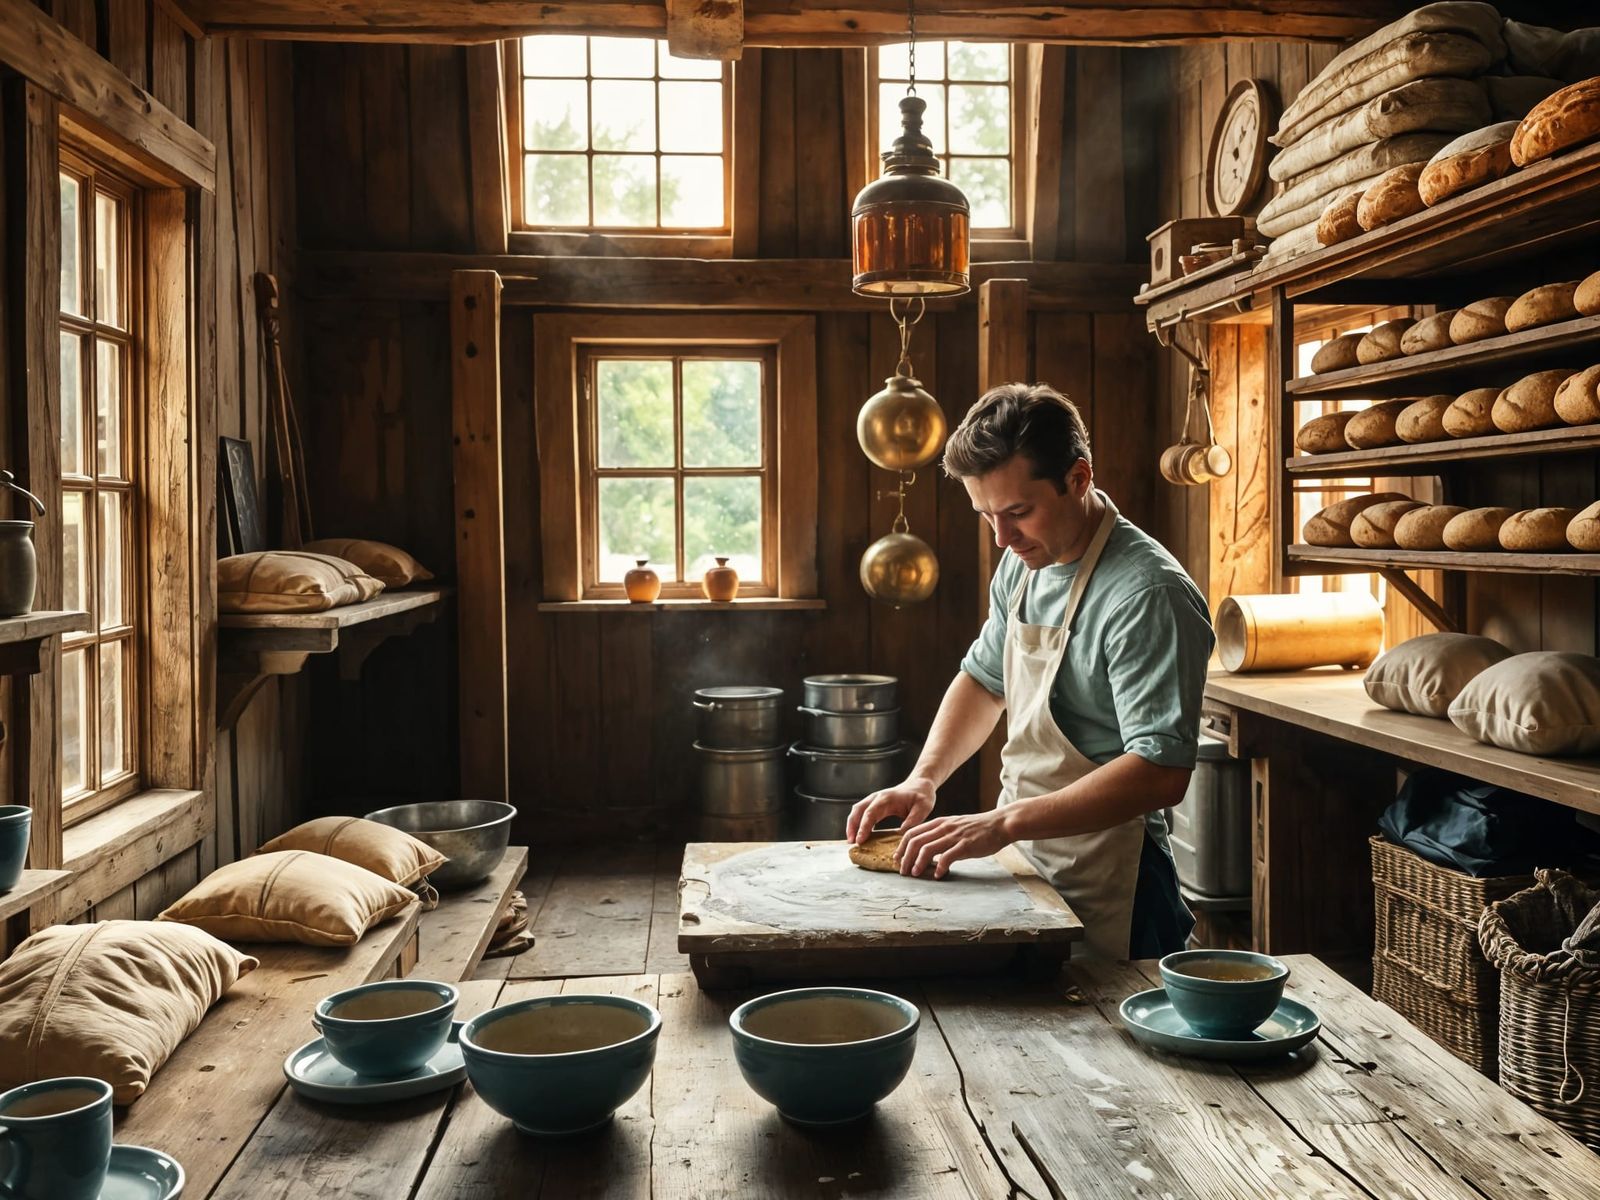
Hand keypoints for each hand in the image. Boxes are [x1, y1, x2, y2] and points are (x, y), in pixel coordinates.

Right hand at [846, 778, 935, 843]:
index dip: (863, 827)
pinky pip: (861, 813)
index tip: (860, 840)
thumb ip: (912, 821)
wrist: (920, 784)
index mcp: (887, 798)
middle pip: (858, 811)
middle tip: (852, 843)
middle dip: (852, 827)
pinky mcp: (875, 805)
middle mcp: (877, 798)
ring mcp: (874, 800)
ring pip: (857, 811)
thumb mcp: (922, 808)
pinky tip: (860, 836)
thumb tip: (901, 836)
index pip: (871, 813)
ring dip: (852, 825)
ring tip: (852, 841)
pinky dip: (857, 824)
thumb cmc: (922, 795)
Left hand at [896, 809, 1010, 878]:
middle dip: (905, 857)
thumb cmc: (977, 828)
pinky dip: (940, 867)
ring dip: (918, 863)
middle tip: (902, 870)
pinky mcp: (966, 845)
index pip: (912, 832)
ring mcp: (954, 836)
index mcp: (939, 823)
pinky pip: (947, 857)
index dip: (901, 846)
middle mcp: (944, 828)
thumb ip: (940, 833)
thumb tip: (926, 849)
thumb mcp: (954, 825)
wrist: (1000, 824)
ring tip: (915, 873)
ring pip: (928, 849)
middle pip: (916, 841)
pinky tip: (938, 875)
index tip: (897, 858)